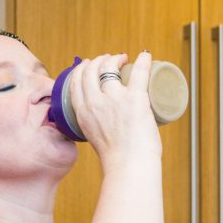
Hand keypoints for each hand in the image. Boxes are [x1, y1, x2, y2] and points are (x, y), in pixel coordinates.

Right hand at [68, 51, 161, 170]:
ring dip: (116, 58)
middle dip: (99, 60)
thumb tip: (106, 125)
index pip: (75, 81)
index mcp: (82, 112)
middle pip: (91, 69)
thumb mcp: (94, 138)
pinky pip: (139, 72)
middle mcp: (95, 102)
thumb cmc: (116, 159)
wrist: (129, 166)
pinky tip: (146, 56)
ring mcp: (114, 98)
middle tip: (110, 60)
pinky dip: (143, 61)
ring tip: (123, 58)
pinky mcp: (135, 99)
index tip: (89, 65)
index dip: (82, 69)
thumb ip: (96, 127)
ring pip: (110, 67)